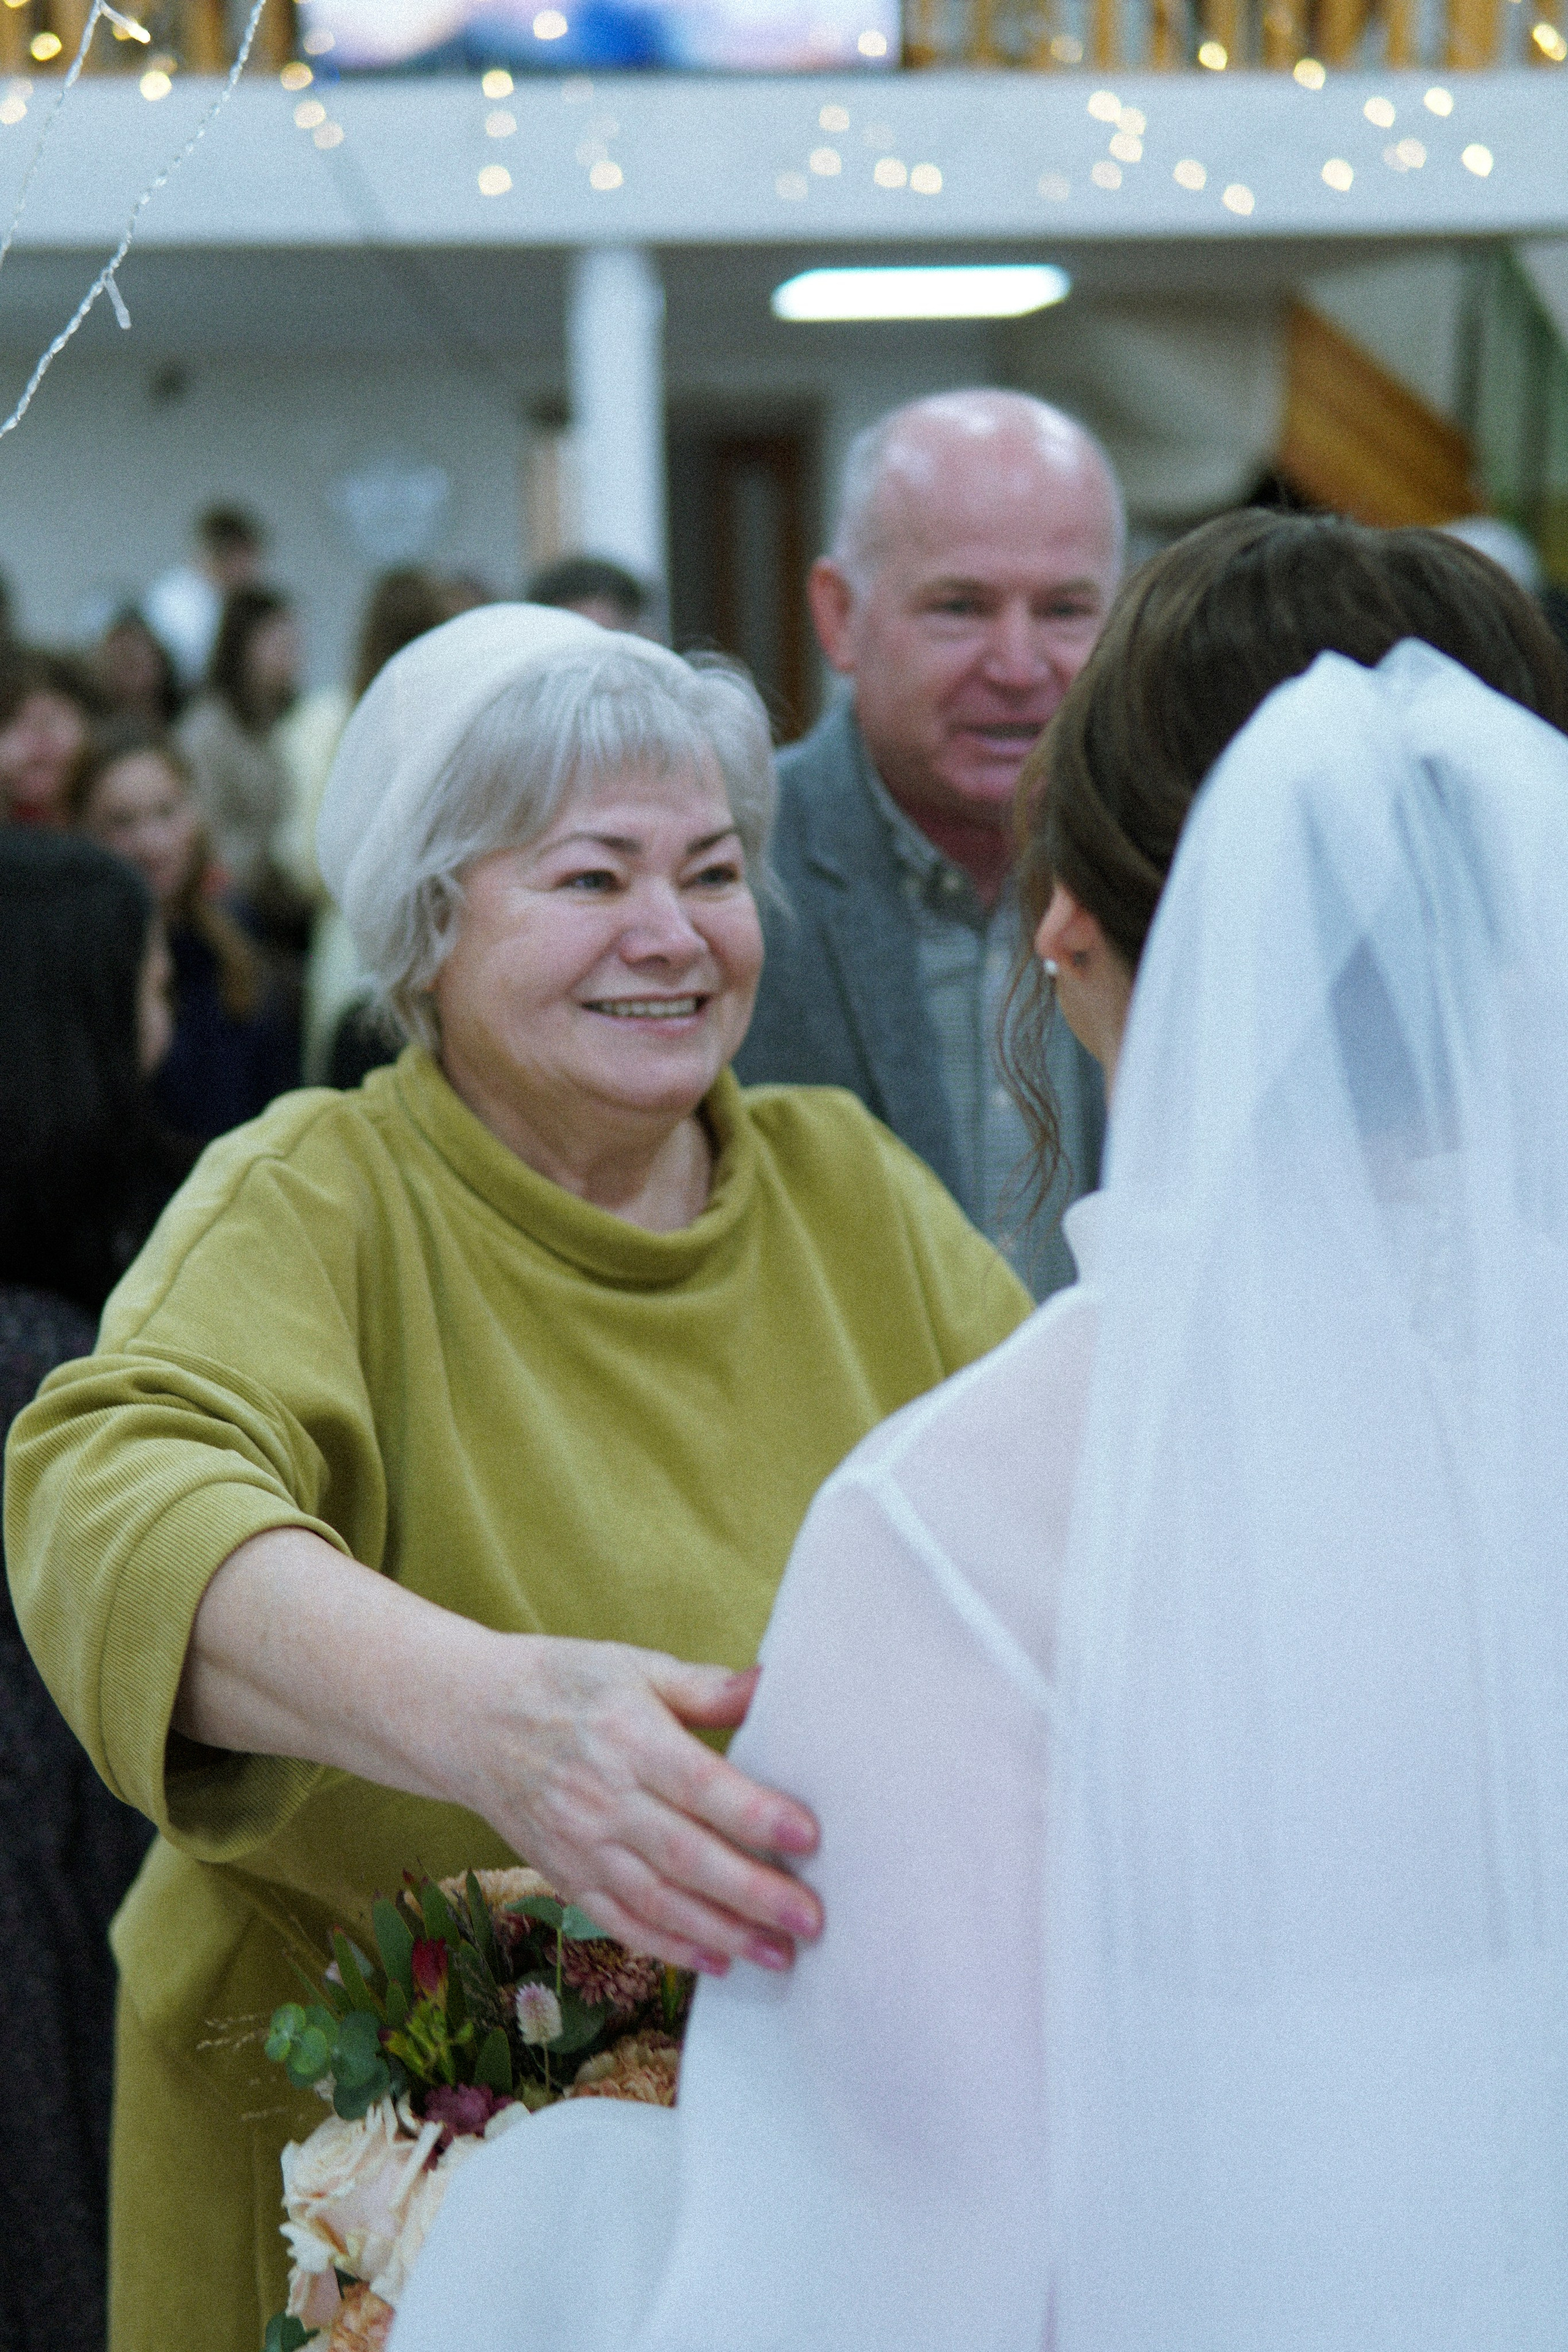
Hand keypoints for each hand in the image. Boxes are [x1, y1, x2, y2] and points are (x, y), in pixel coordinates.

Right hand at [466, 1635, 821, 1976]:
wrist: (468, 1718)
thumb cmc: (563, 1684)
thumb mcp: (635, 1667)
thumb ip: (706, 1687)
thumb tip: (772, 1685)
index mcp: (628, 1737)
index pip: (701, 1784)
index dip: (755, 1814)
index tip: (809, 1837)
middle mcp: (603, 1798)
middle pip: (687, 1856)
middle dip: (753, 1893)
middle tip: (811, 1919)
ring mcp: (580, 1844)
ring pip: (658, 1901)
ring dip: (721, 1934)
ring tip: (777, 1954)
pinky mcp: (564, 1875)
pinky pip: (620, 1921)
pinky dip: (667, 1947)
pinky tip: (715, 1962)